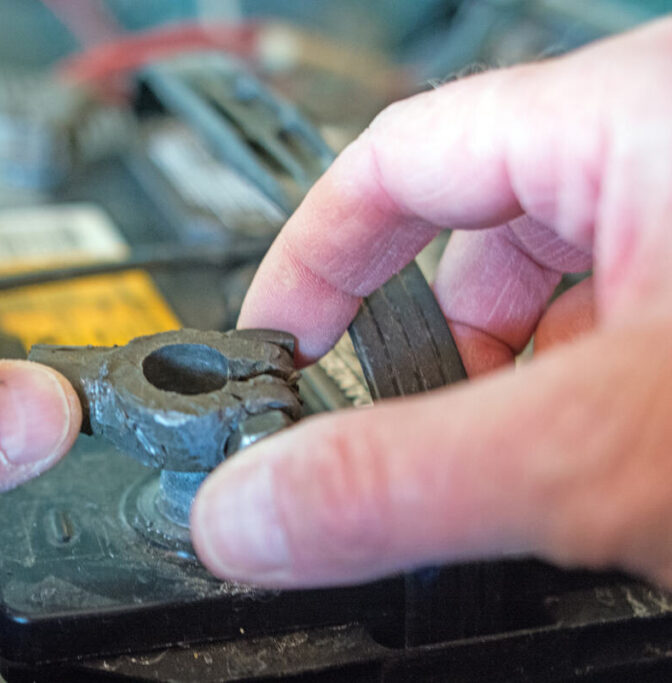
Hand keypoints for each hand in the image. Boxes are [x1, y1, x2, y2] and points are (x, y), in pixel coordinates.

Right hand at [192, 19, 671, 588]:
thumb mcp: (600, 448)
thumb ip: (401, 479)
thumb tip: (249, 509)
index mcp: (640, 110)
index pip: (395, 157)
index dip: (310, 257)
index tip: (276, 342)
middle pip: (476, 221)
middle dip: (429, 341)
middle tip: (412, 428)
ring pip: (560, 272)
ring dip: (517, 371)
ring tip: (528, 452)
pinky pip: (631, 300)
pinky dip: (588, 376)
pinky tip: (608, 446)